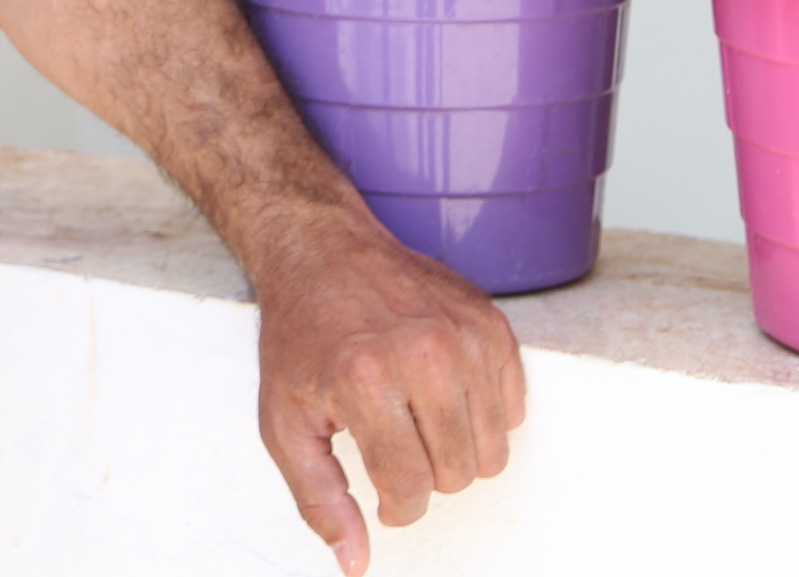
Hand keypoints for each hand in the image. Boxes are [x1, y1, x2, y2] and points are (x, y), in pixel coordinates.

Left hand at [246, 200, 526, 573]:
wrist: (322, 251)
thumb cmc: (302, 337)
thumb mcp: (285, 420)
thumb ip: (318, 498)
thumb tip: (354, 561)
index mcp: (365, 377)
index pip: (410, 487)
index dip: (396, 506)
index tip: (383, 493)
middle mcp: (422, 352)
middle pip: (457, 473)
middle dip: (426, 478)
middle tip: (395, 445)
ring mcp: (463, 334)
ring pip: (492, 450)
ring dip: (457, 452)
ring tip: (417, 422)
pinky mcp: (492, 323)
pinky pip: (513, 410)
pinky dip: (483, 416)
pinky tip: (443, 394)